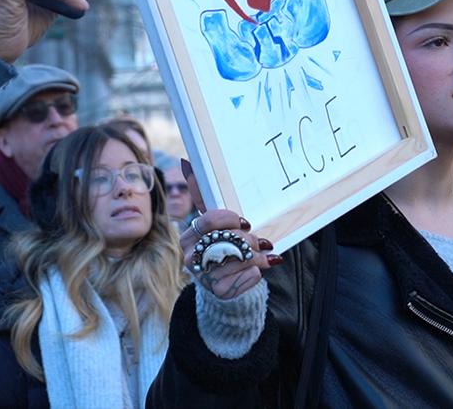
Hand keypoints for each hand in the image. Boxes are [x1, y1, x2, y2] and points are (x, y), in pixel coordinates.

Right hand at [180, 159, 279, 299]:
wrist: (225, 279)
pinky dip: (256, 273)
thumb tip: (186, 162)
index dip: (229, 220)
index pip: (208, 220)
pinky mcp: (218, 290)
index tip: (245, 221)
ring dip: (257, 256)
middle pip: (226, 239)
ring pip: (238, 259)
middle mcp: (190, 255)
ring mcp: (202, 275)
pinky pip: (245, 278)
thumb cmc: (221, 244)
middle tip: (260, 241)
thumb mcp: (214, 220)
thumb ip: (200, 193)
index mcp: (189, 235)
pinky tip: (258, 271)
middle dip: (249, 239)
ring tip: (265, 255)